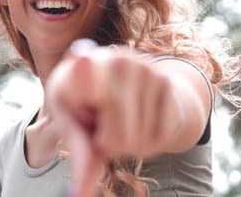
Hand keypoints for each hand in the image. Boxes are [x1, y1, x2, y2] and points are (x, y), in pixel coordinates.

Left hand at [47, 40, 181, 196]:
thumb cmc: (86, 103)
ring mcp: (144, 69)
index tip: (80, 57)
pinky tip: (140, 120)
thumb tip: (80, 196)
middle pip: (114, 137)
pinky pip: (160, 137)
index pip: (83, 71)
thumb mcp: (73, 122)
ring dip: (128, 144)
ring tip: (120, 119)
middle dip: (107, 145)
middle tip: (101, 125)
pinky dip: (149, 142)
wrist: (121, 78)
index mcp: (81, 66)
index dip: (82, 68)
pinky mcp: (167, 82)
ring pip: (137, 141)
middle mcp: (115, 61)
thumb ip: (79, 152)